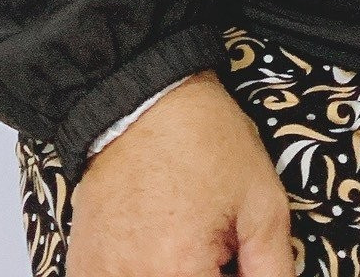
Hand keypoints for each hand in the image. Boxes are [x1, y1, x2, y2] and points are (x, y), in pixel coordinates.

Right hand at [65, 71, 293, 276]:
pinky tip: (151, 244)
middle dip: (203, 270)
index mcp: (182, 271)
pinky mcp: (85, 264)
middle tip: (211, 242)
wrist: (143, 100)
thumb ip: (273, 270)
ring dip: (171, 269)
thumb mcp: (263, 202)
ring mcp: (103, 273)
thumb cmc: (203, 141)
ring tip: (180, 236)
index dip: (230, 275)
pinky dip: (139, 269)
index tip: (233, 261)